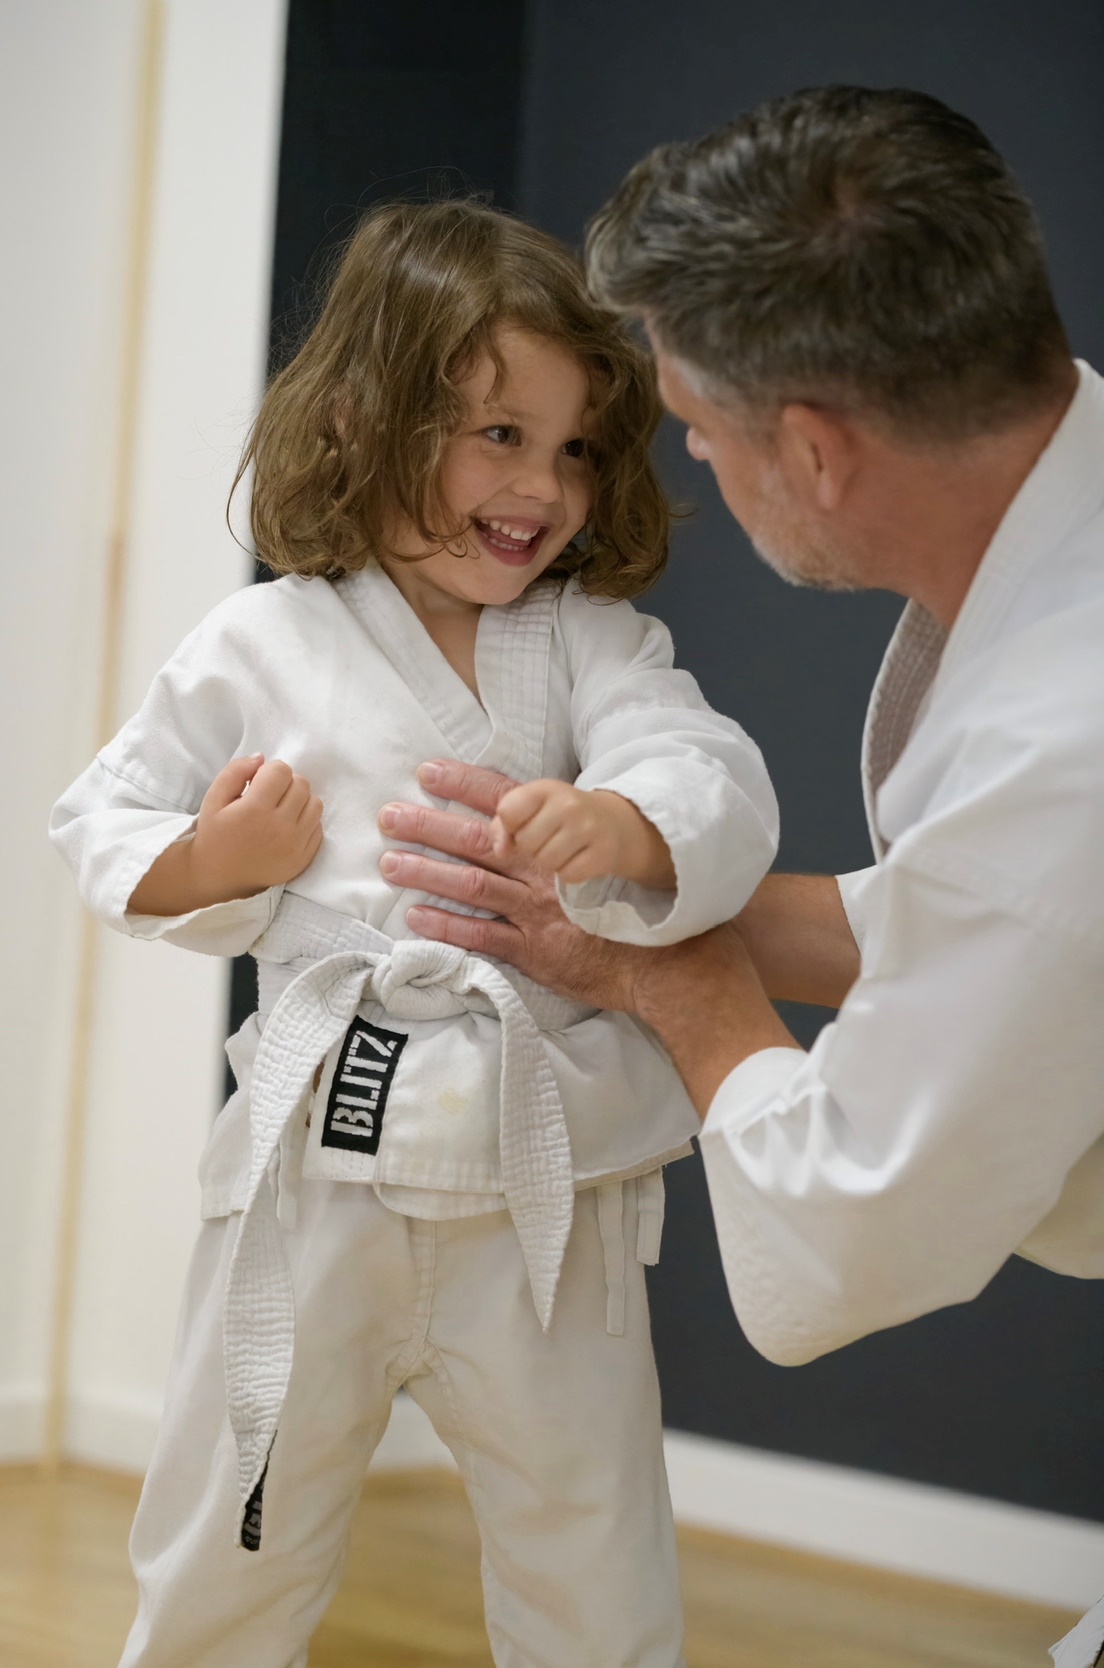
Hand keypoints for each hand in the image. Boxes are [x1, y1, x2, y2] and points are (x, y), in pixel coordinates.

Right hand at [127, 755, 322, 914]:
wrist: (219, 876)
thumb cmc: (215, 834)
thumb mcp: (213, 798)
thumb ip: (235, 771)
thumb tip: (262, 757)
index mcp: (254, 810)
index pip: (281, 771)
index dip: (270, 771)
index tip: (258, 783)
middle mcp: (279, 827)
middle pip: (301, 784)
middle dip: (286, 783)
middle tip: (269, 796)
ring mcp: (295, 844)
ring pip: (315, 803)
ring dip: (300, 800)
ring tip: (280, 809)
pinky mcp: (304, 858)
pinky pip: (318, 826)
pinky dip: (306, 821)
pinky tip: (287, 826)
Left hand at [379, 758, 799, 1115]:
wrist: (669, 962)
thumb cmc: (641, 906)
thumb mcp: (607, 858)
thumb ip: (568, 837)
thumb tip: (526, 818)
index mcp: (561, 841)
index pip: (508, 801)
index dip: (466, 784)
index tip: (429, 770)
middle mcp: (544, 872)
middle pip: (478, 840)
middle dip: (430, 825)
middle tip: (389, 815)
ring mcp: (537, 913)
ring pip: (472, 885)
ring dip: (427, 872)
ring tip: (389, 862)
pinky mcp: (536, 952)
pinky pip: (483, 937)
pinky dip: (447, 926)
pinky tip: (414, 916)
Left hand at [491, 779, 675, 888]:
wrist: (613, 822)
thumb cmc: (561, 815)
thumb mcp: (532, 807)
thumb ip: (504, 824)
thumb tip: (500, 851)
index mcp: (546, 788)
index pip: (508, 812)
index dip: (509, 826)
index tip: (523, 824)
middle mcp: (569, 805)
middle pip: (526, 842)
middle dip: (531, 846)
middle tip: (547, 837)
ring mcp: (589, 829)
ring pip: (546, 861)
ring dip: (549, 861)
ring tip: (562, 847)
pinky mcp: (603, 854)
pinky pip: (568, 875)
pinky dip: (569, 871)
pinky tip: (577, 857)